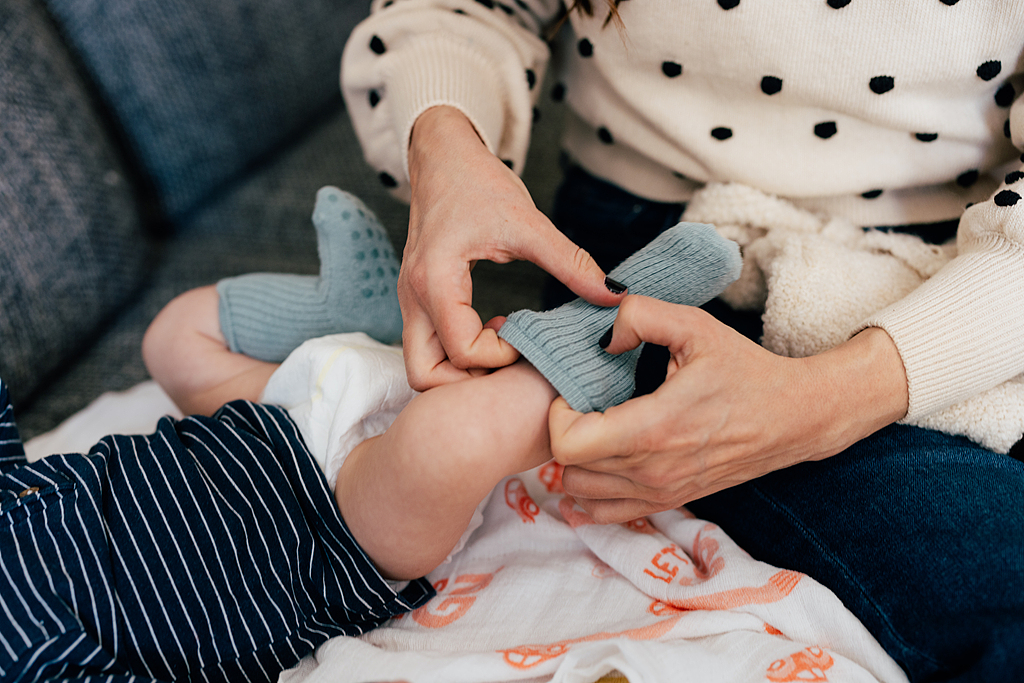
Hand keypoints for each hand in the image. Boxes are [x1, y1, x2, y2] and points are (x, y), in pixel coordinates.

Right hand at [402, 106, 622, 389]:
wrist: (442, 155)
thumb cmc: (476, 182)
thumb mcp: (528, 223)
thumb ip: (571, 264)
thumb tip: (614, 295)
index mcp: (435, 280)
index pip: (462, 350)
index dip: (501, 356)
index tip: (528, 337)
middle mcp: (413, 298)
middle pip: (425, 375)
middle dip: (468, 382)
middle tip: (509, 362)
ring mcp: (410, 301)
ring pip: (422, 366)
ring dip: (461, 370)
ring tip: (503, 346)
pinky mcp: (418, 299)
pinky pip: (430, 346)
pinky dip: (459, 354)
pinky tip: (494, 330)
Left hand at [548, 295, 908, 522]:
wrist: (794, 417)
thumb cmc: (745, 370)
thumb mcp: (696, 326)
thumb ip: (641, 315)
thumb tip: (602, 337)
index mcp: (654, 427)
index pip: (569, 443)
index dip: (557, 414)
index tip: (574, 392)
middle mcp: (652, 469)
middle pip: (568, 468)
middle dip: (562, 433)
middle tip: (579, 405)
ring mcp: (660, 492)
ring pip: (581, 492)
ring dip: (574, 462)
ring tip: (591, 428)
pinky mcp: (669, 501)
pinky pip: (605, 514)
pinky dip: (590, 492)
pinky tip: (598, 462)